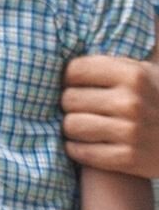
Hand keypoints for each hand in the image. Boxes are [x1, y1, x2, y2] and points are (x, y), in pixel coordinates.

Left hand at [62, 53, 158, 176]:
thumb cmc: (155, 101)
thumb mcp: (142, 73)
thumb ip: (108, 65)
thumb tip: (60, 51)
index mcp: (133, 75)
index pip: (74, 70)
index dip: (69, 79)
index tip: (76, 86)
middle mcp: (131, 102)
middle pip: (68, 99)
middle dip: (70, 105)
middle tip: (79, 109)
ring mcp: (131, 132)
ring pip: (70, 125)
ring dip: (71, 128)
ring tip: (80, 127)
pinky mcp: (129, 159)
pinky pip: (81, 152)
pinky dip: (77, 149)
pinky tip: (84, 145)